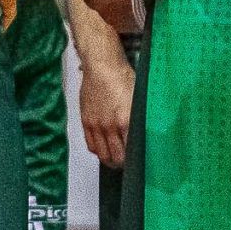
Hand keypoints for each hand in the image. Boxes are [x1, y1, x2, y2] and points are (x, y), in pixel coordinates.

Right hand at [79, 50, 133, 168]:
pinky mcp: (86, 121)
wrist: (102, 66)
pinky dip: (97, 150)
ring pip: (102, 154)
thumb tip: (144, 134)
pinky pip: (90, 144)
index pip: (131, 151)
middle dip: (122, 163)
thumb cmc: (121, 77)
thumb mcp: (138, 99)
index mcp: (126, 120)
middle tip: (126, 163)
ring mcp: (97, 125)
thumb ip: (139, 119)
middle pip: (116, 157)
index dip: (134, 160)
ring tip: (115, 159)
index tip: (137, 161)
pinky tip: (103, 149)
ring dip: (109, 159)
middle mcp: (110, 126)